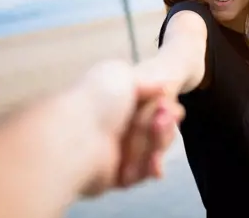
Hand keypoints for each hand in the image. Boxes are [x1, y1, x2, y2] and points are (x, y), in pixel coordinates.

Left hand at [76, 61, 183, 196]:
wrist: (77, 136)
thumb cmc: (98, 99)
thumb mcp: (121, 74)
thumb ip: (143, 81)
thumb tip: (162, 86)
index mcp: (115, 104)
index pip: (150, 108)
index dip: (165, 108)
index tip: (172, 108)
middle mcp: (115, 126)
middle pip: (154, 129)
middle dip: (164, 126)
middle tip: (163, 120)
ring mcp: (115, 151)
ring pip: (152, 151)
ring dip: (159, 144)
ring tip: (157, 141)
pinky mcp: (115, 175)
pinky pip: (141, 173)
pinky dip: (150, 168)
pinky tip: (155, 165)